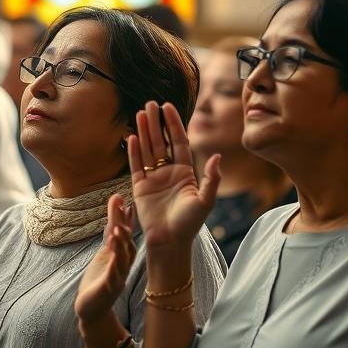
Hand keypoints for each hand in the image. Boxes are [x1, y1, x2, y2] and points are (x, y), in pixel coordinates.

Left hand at [75, 194, 135, 324]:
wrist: (91, 308)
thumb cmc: (100, 277)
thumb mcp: (105, 250)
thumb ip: (112, 230)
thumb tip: (117, 205)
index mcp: (122, 256)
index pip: (127, 235)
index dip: (128, 220)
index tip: (128, 203)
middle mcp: (123, 266)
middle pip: (127, 245)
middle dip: (126, 228)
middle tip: (124, 210)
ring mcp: (117, 278)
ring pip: (122, 260)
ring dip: (121, 245)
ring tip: (117, 230)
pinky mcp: (108, 289)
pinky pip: (113, 276)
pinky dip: (113, 265)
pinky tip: (111, 254)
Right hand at [130, 101, 219, 249]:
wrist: (170, 243)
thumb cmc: (190, 224)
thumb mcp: (206, 201)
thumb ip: (211, 179)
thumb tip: (216, 156)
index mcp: (185, 172)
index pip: (178, 141)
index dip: (173, 124)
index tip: (168, 106)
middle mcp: (168, 172)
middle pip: (161, 141)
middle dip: (156, 122)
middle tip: (150, 104)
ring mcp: (153, 178)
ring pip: (147, 149)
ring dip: (144, 131)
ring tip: (139, 113)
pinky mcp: (140, 187)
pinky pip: (136, 165)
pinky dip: (133, 151)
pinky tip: (131, 136)